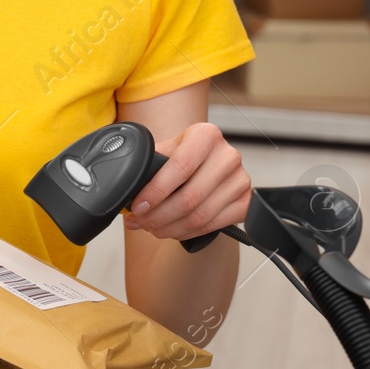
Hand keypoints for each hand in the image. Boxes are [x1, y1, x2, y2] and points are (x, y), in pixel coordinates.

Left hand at [125, 122, 250, 241]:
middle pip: (189, 198)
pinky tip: (172, 230)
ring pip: (200, 216)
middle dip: (158, 216)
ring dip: (169, 228)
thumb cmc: (182, 157)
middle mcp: (228, 156)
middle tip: (139, 222)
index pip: (179, 167)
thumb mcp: (166, 150)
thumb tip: (124, 187)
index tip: (137, 207)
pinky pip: (212, 226)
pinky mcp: (245, 202)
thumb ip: (148, 164)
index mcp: (206, 135)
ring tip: (151, 228)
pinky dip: (187, 233)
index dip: (155, 192)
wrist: (208, 165)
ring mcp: (241, 180)